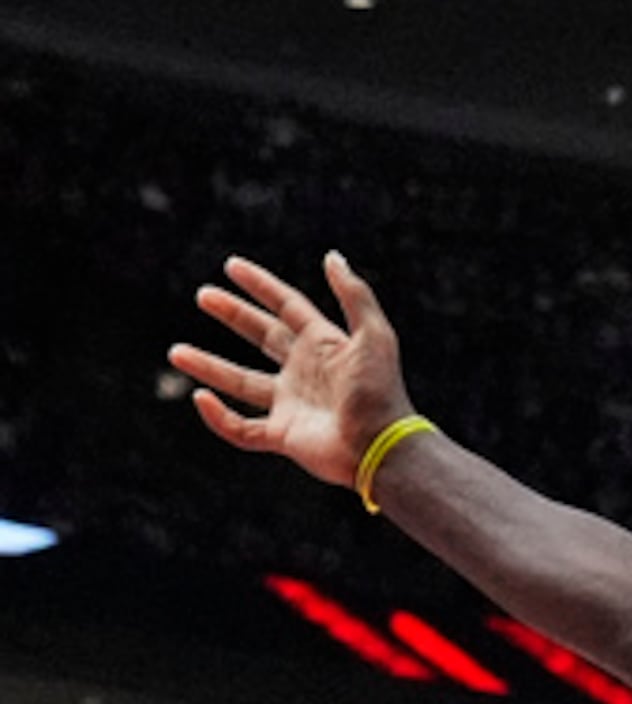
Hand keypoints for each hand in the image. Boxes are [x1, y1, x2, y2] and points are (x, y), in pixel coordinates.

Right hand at [170, 251, 416, 487]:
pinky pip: (240, 428)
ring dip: (208, 366)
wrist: (382, 447)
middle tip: (203, 295)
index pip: (288, 307)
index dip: (262, 286)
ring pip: (240, 381)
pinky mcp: (282, 436)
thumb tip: (332, 256)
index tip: (232, 266)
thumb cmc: (380, 392)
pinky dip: (218, 417)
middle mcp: (306, 371)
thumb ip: (354, 295)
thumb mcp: (373, 336)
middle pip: (263, 335)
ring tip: (177, 351)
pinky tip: (201, 398)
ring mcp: (292, 404)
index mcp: (326, 345)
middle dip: (233, 315)